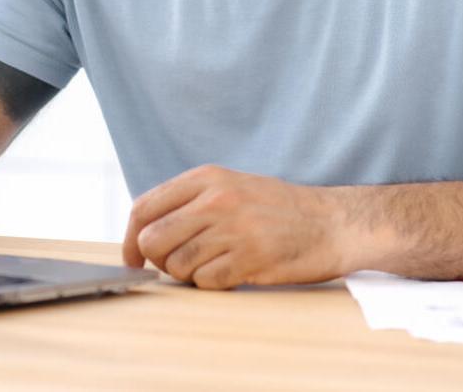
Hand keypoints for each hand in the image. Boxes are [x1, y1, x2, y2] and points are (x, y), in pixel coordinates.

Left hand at [122, 164, 353, 289]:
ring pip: (177, 265)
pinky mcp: (251, 258)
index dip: (130, 237)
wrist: (332, 223)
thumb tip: (143, 228)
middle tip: (174, 265)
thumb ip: (189, 201)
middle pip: (153, 238)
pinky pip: (206, 282)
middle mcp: (215, 200)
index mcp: (205, 178)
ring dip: (187, 274)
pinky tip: (230, 272)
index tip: (133, 257)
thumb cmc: (275, 208)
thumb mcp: (229, 186)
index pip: (144, 206)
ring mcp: (233, 229)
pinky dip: (211, 284)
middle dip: (156, 260)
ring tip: (211, 265)